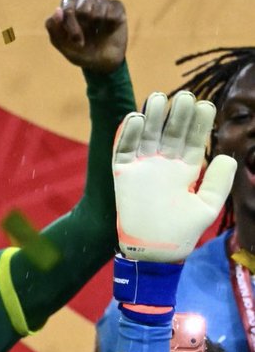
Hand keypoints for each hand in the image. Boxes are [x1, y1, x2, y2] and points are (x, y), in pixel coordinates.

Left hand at [46, 0, 126, 73]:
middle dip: (83, 21)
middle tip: (84, 39)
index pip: (67, 3)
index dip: (70, 20)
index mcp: (69, 7)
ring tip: (97, 33)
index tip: (75, 39)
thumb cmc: (81, 53)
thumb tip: (57, 11)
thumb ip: (54, 31)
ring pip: (99, 4)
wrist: (103, 64)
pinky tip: (109, 30)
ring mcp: (101, 2)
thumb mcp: (64, 47)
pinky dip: (110, 23)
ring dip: (97, 23)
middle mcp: (85, 1)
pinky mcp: (116, 7)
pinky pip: (113, 8)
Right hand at [112, 91, 235, 261]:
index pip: (194, 137)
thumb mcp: (207, 208)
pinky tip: (136, 118)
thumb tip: (227, 156)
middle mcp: (166, 162)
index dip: (200, 121)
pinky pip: (124, 148)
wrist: (153, 253)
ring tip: (158, 99)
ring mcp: (144, 166)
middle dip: (178, 112)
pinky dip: (128, 133)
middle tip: (184, 97)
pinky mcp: (123, 174)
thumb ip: (218, 182)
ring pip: (148, 133)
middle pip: (172, 129)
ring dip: (153, 115)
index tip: (205, 106)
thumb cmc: (181, 234)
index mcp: (187, 168)